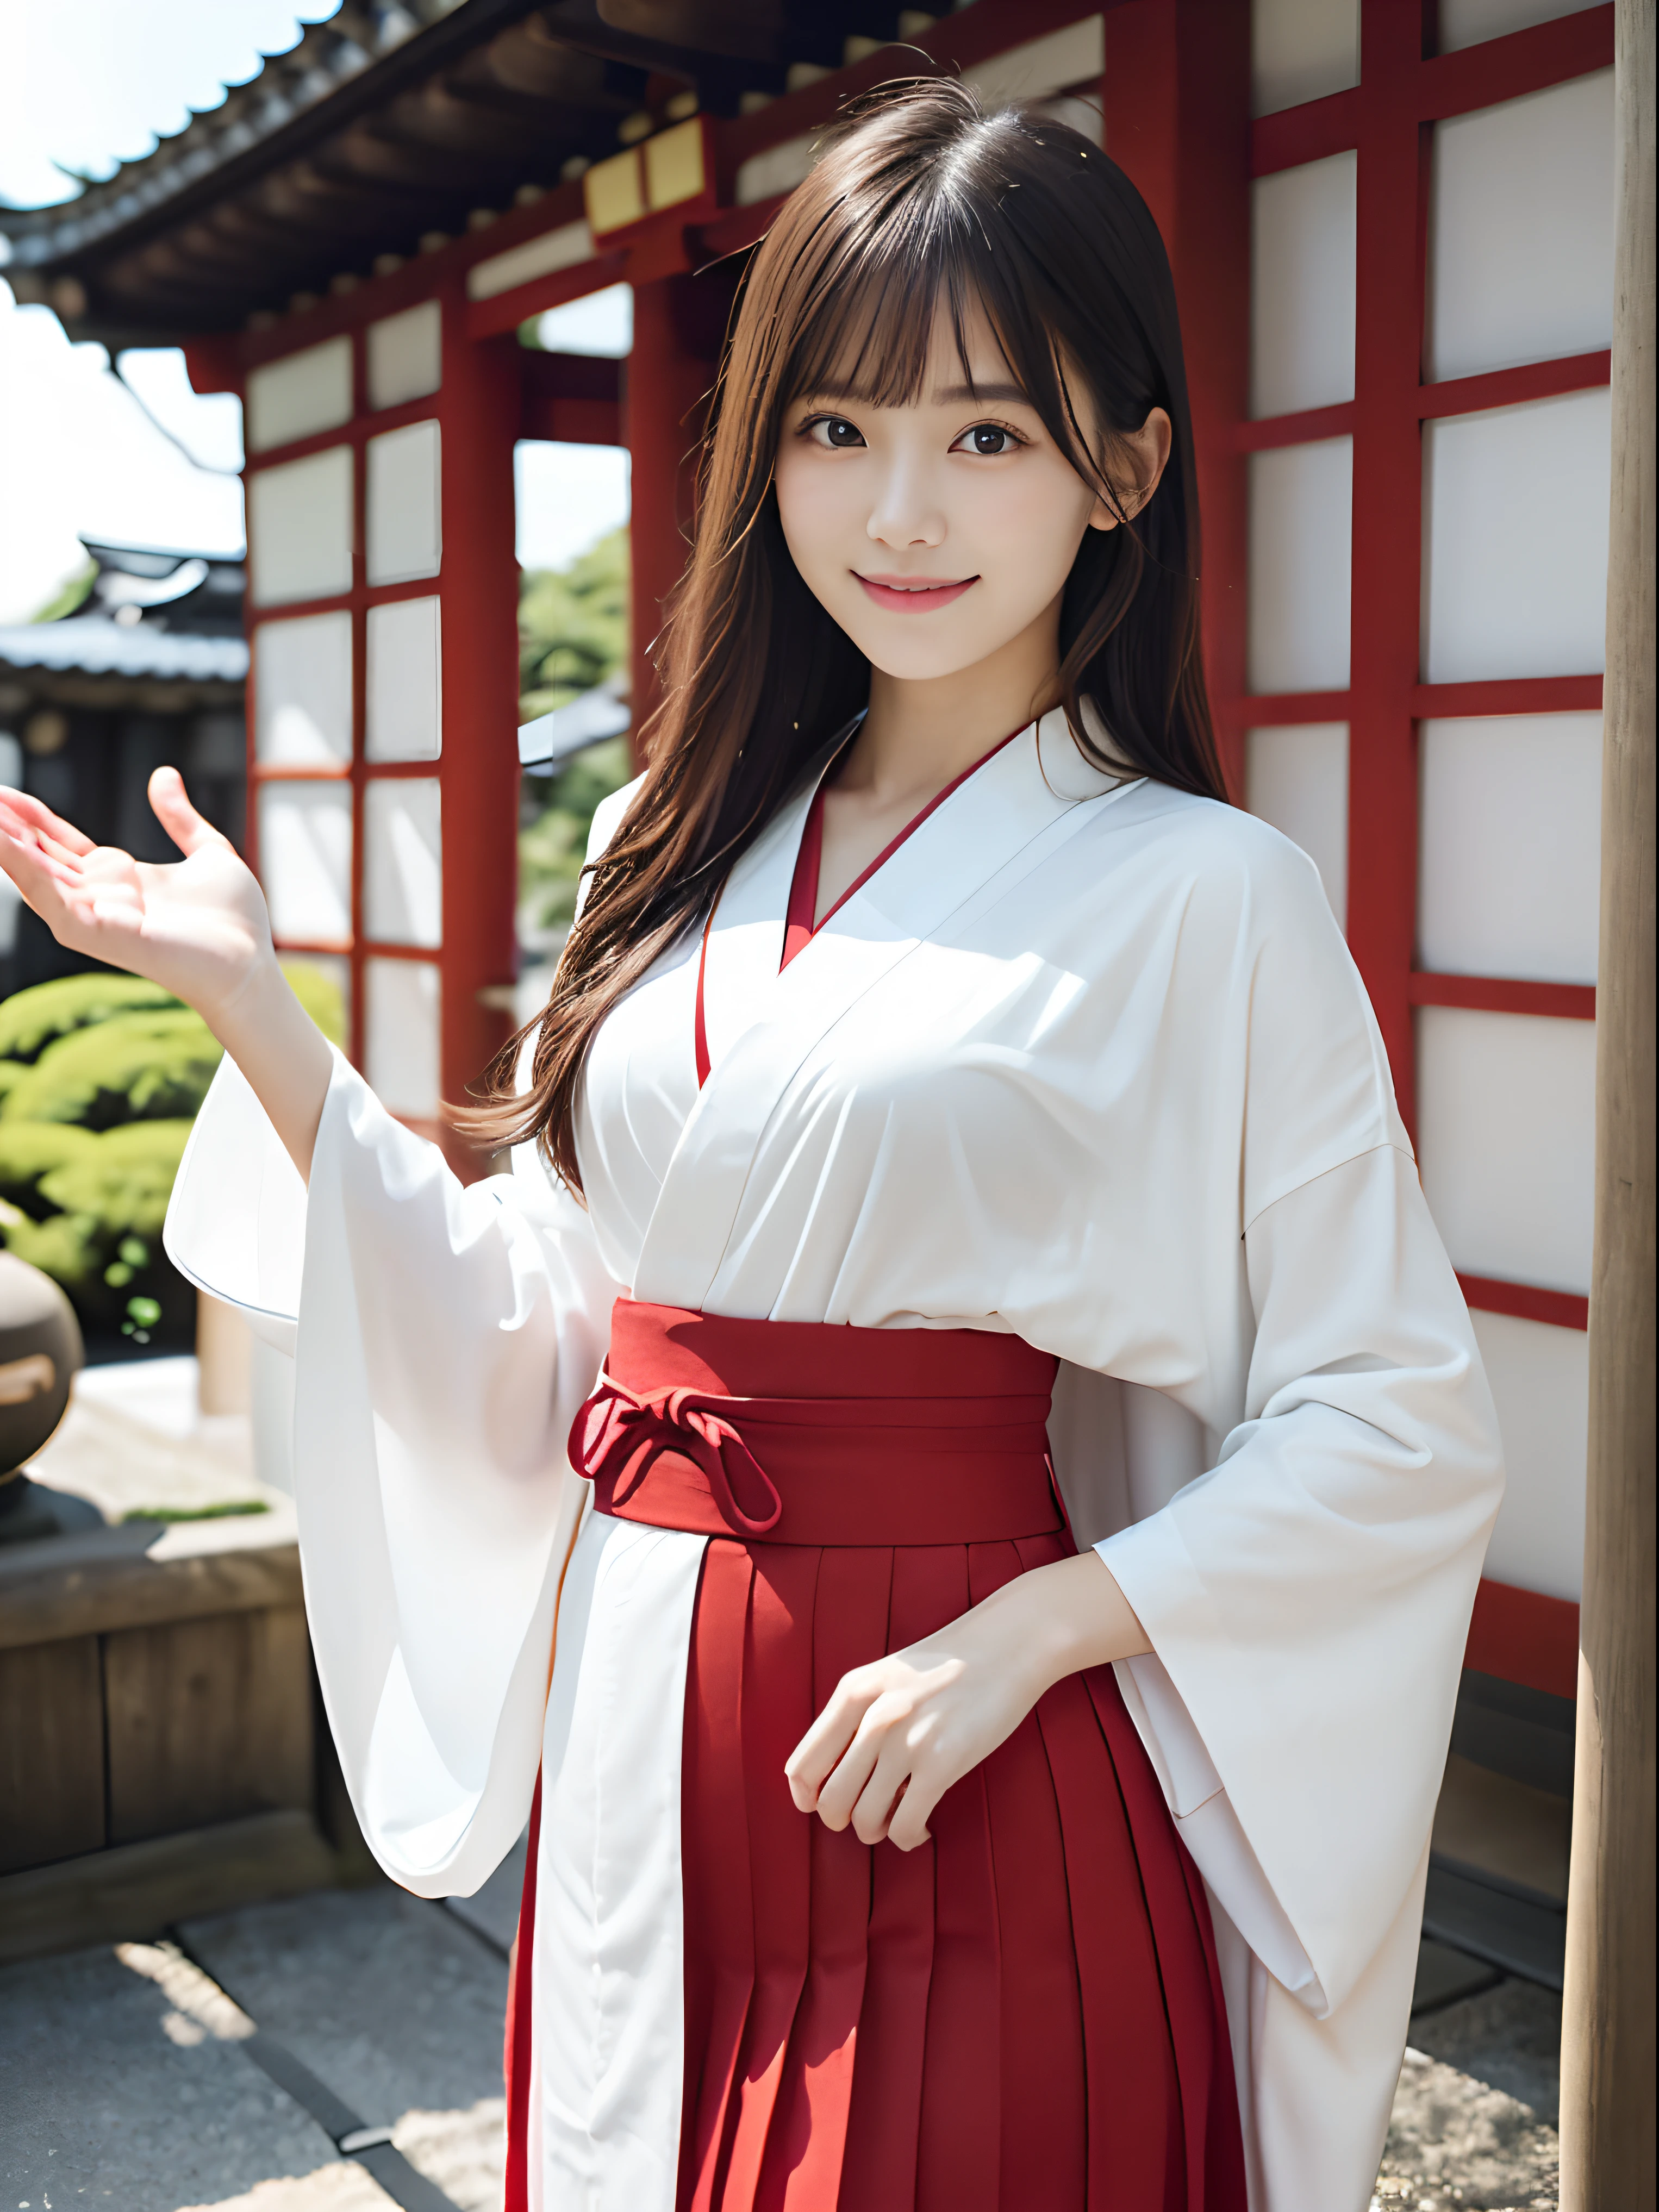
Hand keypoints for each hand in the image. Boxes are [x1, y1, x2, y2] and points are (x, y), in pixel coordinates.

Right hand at [0, 767, 331, 1179]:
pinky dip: (26, 871)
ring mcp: (95, 917)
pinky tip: (5, 844)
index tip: (4, 793)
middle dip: (7, 828)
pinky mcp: (98, 934)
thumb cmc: (235, 920)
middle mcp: (98, 898)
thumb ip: (181, 817)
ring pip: (35, 877)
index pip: (59, 844)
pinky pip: (53, 900)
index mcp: (117, 878)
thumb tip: (163, 775)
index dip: (31, 819)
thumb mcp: (209, 853)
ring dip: (7, 847)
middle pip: (37, 858)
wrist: (252, 963)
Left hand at [784, 1549, 1148, 1851]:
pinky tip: (922, 1827)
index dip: (806, 1799)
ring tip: (896, 1820)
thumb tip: (830, 1775)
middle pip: (830, 1802)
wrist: (1006, 1644)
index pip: (802, 1766)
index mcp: (852, 1693)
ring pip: (865, 1819)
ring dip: (877, 1831)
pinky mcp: (941, 1762)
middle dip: (844, 1821)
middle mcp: (871, 1717)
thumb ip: (855, 1715)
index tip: (820, 1807)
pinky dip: (909, 1837)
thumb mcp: (886, 1676)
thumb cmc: (946, 1665)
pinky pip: (905, 1825)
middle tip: (868, 1815)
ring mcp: (906, 1741)